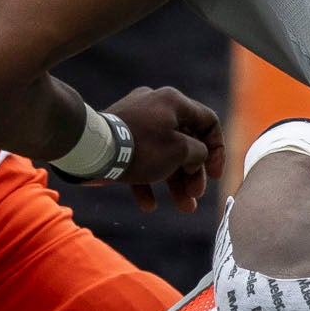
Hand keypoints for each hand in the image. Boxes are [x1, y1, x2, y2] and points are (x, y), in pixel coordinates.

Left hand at [108, 86, 224, 213]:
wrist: (92, 148)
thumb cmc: (140, 147)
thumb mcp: (180, 151)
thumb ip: (198, 153)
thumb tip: (198, 156)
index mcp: (174, 102)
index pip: (208, 122)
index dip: (217, 150)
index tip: (215, 175)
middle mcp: (155, 106)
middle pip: (185, 141)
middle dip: (193, 173)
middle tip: (195, 195)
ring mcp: (135, 121)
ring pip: (163, 153)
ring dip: (174, 182)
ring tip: (183, 207)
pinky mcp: (119, 137)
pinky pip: (140, 158)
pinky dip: (147, 181)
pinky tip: (148, 205)